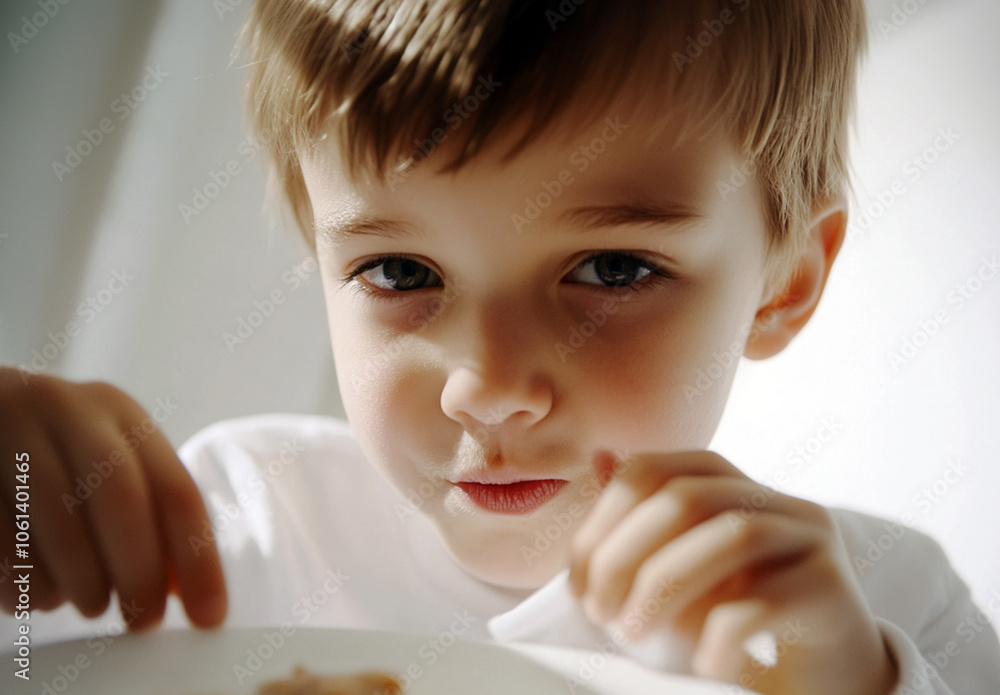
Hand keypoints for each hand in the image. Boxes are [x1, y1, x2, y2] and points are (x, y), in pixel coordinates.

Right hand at [0, 367, 226, 629]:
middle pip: (120, 499)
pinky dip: (26, 583)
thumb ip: (150, 518)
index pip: (176, 491)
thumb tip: (182, 589)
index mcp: (121, 414)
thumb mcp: (108, 466)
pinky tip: (37, 595)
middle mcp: (69, 412)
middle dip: (139, 572)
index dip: (198, 561)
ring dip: (82, 582)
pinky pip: (3, 541)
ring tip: (91, 604)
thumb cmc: (55, 456)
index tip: (209, 616)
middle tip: (143, 620)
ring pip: (57, 520)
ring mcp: (10, 435)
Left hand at [569, 450, 896, 694]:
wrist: (826, 671)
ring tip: (631, 632)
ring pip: (733, 536)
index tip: (578, 584)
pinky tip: (703, 662)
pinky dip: (720, 633)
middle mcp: (774, 497)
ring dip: (664, 587)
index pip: (650, 471)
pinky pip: (766, 600)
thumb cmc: (742, 611)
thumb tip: (599, 458)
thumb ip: (643, 515)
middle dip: (624, 557)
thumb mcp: (684, 562)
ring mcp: (810, 538)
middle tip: (598, 613)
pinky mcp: (832, 590)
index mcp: (728, 480)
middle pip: (686, 498)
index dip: (601, 522)